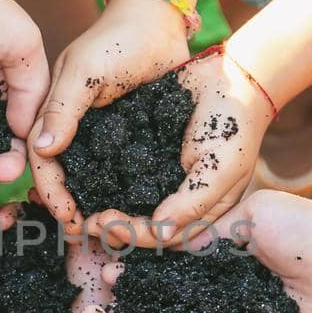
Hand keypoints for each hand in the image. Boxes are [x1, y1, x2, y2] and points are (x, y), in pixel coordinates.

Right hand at [30, 0, 193, 227]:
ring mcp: (100, 135)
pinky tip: (131, 209)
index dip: (50, 190)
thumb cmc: (115, 39)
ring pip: (90, 177)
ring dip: (93, 204)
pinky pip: (120, 169)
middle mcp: (73, 128)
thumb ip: (62, 108)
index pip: (42, 159)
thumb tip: (41, 150)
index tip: (66, 216)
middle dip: (68, 206)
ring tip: (104, 229)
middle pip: (63, 175)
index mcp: (52, 113)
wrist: (157, 22)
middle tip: (83, 232)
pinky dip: (119, 191)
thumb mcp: (83, 70)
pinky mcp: (128, 137)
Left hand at [84, 48, 271, 248]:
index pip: (164, 236)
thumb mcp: (222, 167)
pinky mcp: (145, 157)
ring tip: (76, 213)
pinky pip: (121, 174)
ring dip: (103, 212)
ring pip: (128, 205)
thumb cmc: (235, 125)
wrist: (227, 76)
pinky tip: (79, 181)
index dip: (135, 235)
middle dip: (113, 228)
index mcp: (200, 212)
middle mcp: (177, 201)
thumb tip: (160, 235)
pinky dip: (102, 181)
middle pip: (142, 226)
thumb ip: (193, 202)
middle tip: (84, 223)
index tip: (107, 224)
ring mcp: (160, 179)